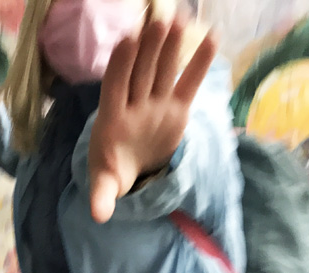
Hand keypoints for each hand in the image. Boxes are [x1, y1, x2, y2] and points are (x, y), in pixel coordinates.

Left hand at [87, 17, 217, 222]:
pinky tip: (211, 38)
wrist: (130, 171)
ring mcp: (156, 104)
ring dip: (171, 47)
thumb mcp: (106, 185)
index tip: (127, 41)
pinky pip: (188, 83)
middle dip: (149, 48)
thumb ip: (102, 196)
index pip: (114, 87)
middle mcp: (134, 106)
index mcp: (112, 120)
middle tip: (158, 21)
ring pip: (163, 71)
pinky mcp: (176, 108)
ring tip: (180, 20)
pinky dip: (199, 63)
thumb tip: (97, 216)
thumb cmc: (113, 171)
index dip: (120, 66)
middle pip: (141, 73)